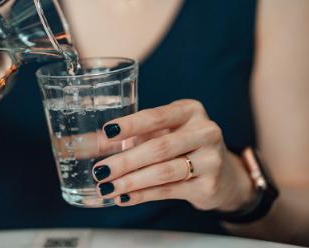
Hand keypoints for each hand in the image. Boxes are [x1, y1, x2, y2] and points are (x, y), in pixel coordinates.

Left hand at [92, 99, 255, 210]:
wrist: (224, 175)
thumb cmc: (182, 146)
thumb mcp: (160, 132)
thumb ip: (127, 136)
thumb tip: (84, 142)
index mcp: (189, 111)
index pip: (156, 116)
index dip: (130, 125)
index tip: (107, 133)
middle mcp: (205, 131)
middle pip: (158, 147)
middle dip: (125, 160)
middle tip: (100, 170)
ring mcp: (211, 159)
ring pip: (164, 171)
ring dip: (131, 181)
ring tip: (106, 187)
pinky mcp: (209, 185)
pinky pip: (169, 190)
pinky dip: (142, 195)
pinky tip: (124, 197)